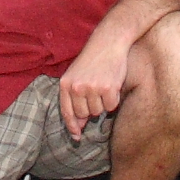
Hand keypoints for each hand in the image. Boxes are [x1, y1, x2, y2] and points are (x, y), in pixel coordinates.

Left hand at [57, 21, 132, 138]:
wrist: (107, 43)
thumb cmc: (92, 61)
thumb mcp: (76, 76)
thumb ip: (74, 98)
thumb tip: (79, 124)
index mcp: (65, 84)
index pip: (67, 112)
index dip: (72, 126)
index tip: (77, 136)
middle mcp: (77, 87)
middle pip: (84, 114)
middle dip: (91, 108)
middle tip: (96, 91)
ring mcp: (92, 88)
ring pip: (98, 111)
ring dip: (103, 102)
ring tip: (103, 84)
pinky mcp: (108, 88)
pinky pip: (111, 106)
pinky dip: (114, 99)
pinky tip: (112, 85)